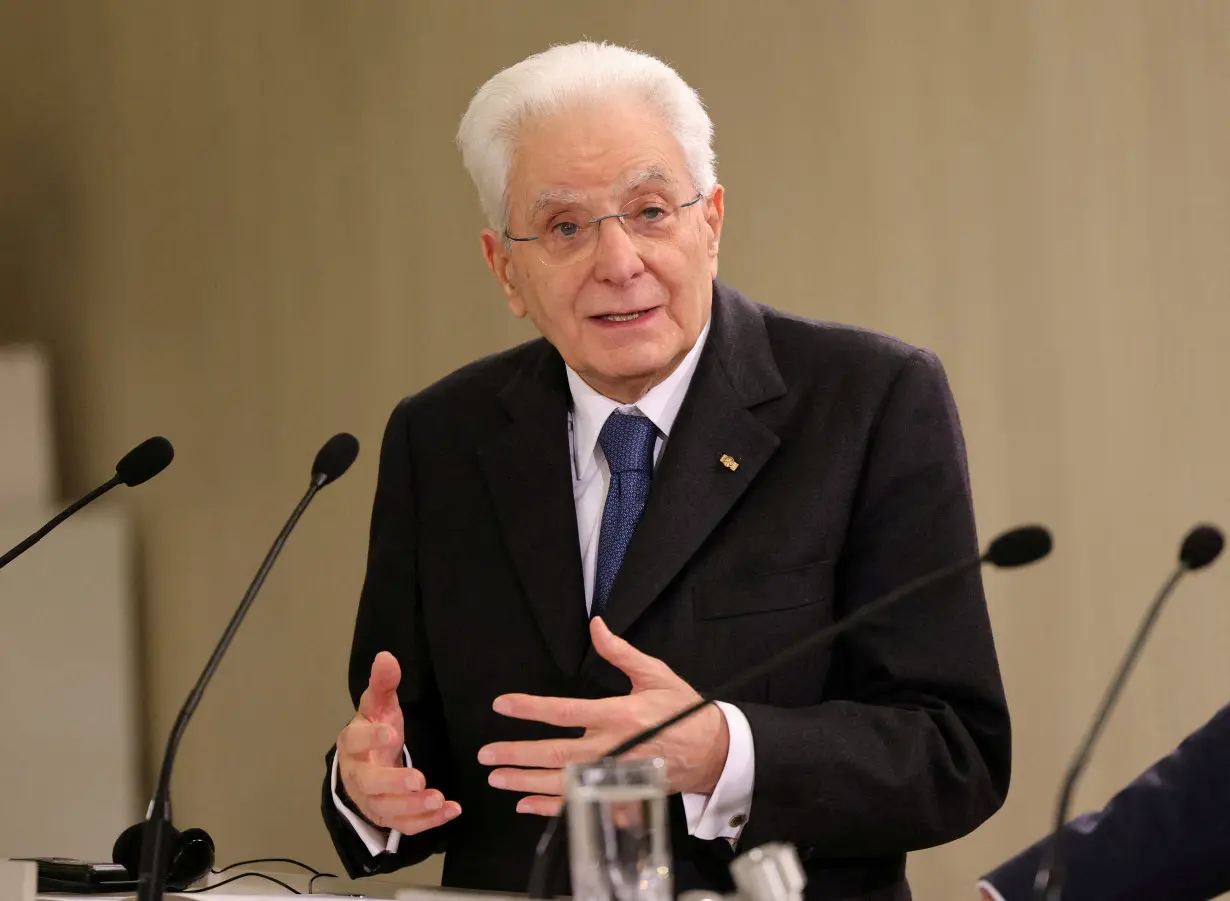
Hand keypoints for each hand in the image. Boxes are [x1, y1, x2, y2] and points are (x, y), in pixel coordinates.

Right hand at [336, 651, 460, 832]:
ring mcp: (371, 799)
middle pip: (371, 783)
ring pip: (388, 809)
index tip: (391, 732)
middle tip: (419, 780)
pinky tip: (450, 810)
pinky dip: (428, 822)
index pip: (355, 740)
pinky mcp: (388, 816)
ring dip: (414, 807)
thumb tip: (386, 656)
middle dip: (394, 783)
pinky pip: (405, 825)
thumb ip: (383, 684)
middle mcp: (358, 775)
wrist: (362, 765)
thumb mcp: (378, 706)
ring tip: (439, 799)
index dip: (371, 738)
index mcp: (353, 744)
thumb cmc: (374, 730)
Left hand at [478, 616, 729, 815]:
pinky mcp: (619, 794)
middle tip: (486, 753)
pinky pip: (579, 805)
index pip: (564, 712)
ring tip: (496, 777)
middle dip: (517, 754)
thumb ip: (620, 652)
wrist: (713, 752)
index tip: (502, 704)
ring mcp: (614, 776)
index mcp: (619, 715)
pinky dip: (550, 808)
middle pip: (554, 754)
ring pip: (561, 783)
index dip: (530, 708)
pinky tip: (525, 804)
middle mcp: (612, 748)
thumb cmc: (684, 711)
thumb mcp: (655, 674)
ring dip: (525, 782)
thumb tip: (596, 625)